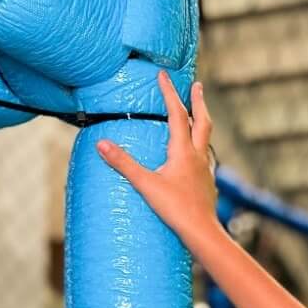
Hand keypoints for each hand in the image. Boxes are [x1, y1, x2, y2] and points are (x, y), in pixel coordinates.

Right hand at [96, 69, 220, 251]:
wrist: (203, 232)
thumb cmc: (176, 209)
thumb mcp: (146, 185)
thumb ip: (123, 163)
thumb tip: (101, 143)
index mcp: (183, 151)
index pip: (177, 114)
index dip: (169, 92)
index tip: (163, 75)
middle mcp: (198, 155)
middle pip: (202, 121)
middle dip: (198, 101)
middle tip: (197, 85)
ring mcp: (205, 169)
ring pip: (205, 138)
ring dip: (201, 121)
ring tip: (196, 114)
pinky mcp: (207, 181)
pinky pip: (204, 155)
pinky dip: (199, 144)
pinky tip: (195, 152)